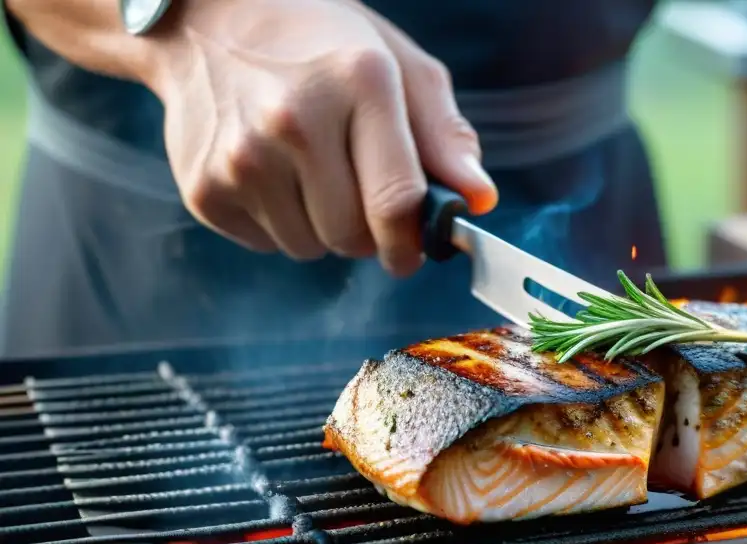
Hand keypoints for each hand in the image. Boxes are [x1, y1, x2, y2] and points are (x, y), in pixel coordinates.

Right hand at [141, 0, 497, 274]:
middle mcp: (295, 120)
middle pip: (352, 236)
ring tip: (307, 172)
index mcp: (359, 82)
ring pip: (308, 248)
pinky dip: (276, 223)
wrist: (207, 15)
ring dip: (320, 228)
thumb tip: (477, 201)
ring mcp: (242, 157)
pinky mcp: (203, 187)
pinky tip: (269, 171)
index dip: (410, 242)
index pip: (396, 202)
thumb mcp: (396, 65)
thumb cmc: (318, 42)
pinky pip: (265, 244)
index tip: (411, 251)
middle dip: (365, 233)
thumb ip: (444, 136)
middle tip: (356, 195)